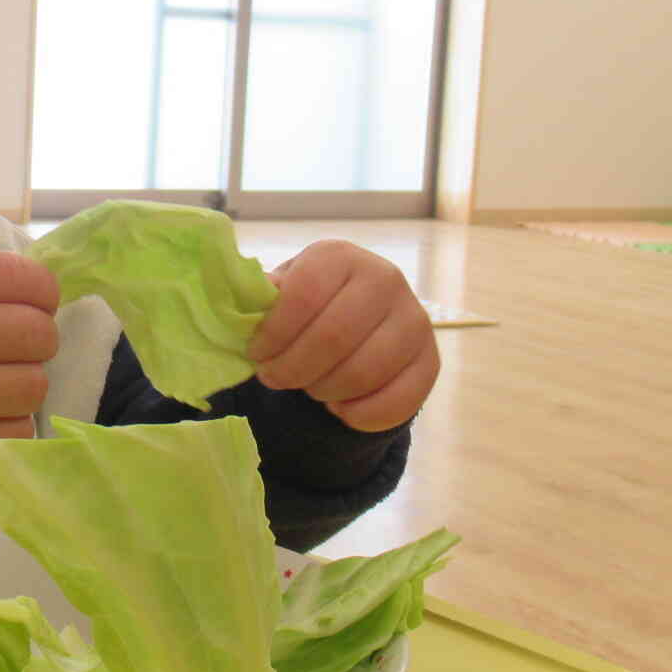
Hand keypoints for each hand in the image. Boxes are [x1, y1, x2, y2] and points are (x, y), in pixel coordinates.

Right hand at [0, 250, 59, 485]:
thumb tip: (45, 294)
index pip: (25, 280)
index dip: (41, 294)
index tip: (30, 306)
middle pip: (39, 334)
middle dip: (36, 340)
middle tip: (8, 349)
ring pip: (35, 386)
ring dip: (21, 385)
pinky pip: (19, 432)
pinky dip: (7, 425)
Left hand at [244, 242, 438, 432]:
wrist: (359, 321)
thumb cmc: (307, 307)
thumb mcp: (280, 295)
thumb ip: (260, 302)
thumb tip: (241, 313)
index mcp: (338, 256)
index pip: (302, 296)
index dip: (273, 334)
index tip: (257, 354)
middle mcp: (385, 278)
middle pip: (333, 338)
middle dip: (293, 369)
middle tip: (276, 378)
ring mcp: (414, 319)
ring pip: (363, 372)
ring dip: (324, 392)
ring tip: (309, 387)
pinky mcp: (431, 360)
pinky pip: (395, 403)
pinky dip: (358, 415)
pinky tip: (339, 406)